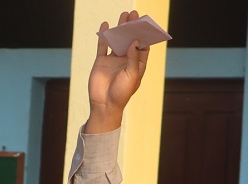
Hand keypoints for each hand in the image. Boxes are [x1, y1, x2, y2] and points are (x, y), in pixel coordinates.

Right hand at [86, 11, 150, 133]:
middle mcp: (126, 61)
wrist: (104, 104)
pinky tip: (105, 25)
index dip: (144, 36)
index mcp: (137, 65)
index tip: (145, 25)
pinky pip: (103, 45)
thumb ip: (133, 58)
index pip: (143, 47)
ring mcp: (113, 60)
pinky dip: (104, 35)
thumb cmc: (122, 93)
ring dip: (120, 28)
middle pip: (130, 40)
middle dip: (133, 28)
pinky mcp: (101, 61)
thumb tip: (135, 41)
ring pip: (117, 40)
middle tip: (134, 14)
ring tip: (123, 15)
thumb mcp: (132, 76)